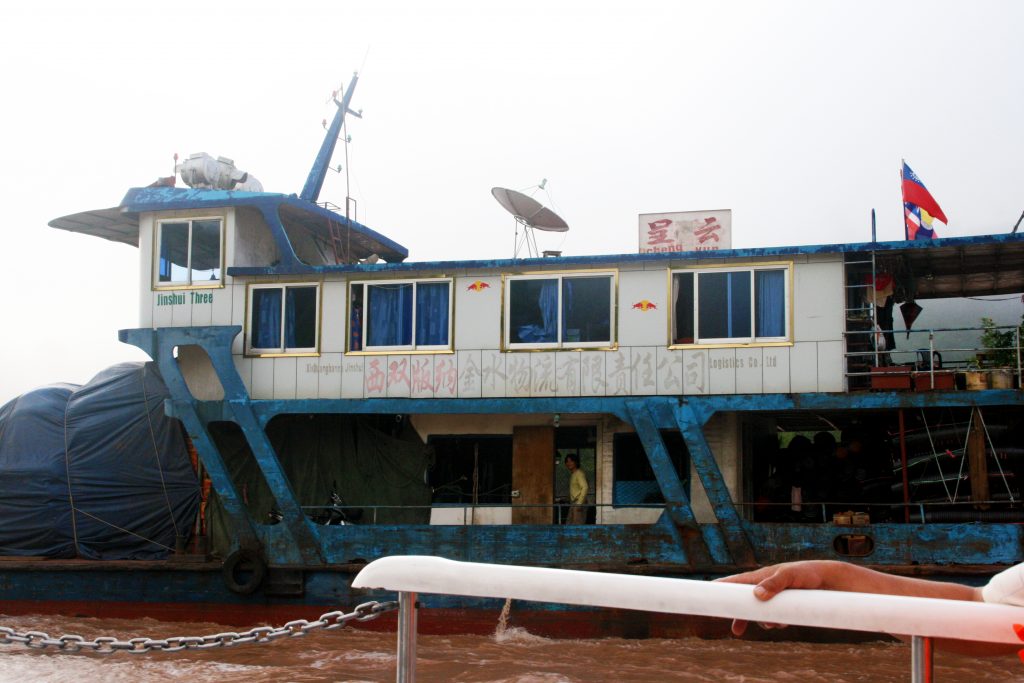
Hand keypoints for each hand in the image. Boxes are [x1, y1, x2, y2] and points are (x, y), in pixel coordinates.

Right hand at [715, 561, 831, 635]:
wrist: (830, 581)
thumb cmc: (807, 573)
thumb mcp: (790, 576)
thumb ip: (774, 583)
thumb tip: (756, 595)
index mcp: (760, 576)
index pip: (736, 582)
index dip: (721, 587)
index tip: (707, 591)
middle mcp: (764, 587)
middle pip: (744, 603)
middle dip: (740, 617)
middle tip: (736, 630)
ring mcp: (774, 598)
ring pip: (760, 615)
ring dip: (765, 622)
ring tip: (777, 622)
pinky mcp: (785, 607)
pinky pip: (774, 620)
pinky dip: (776, 624)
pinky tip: (785, 622)